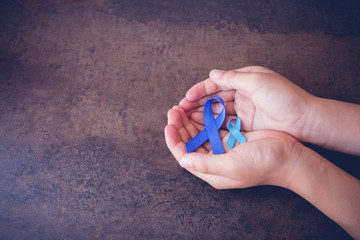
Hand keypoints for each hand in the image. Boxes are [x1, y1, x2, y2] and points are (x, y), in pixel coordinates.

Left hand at [164, 105, 301, 188]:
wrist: (289, 158)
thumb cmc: (262, 165)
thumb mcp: (232, 166)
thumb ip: (206, 164)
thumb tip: (182, 160)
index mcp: (211, 171)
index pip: (184, 155)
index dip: (174, 140)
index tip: (168, 124)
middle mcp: (214, 160)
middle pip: (190, 142)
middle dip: (180, 126)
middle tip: (174, 109)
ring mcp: (223, 148)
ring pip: (199, 132)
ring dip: (190, 120)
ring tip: (182, 106)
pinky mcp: (232, 137)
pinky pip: (213, 126)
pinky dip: (205, 117)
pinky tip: (200, 108)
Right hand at [179, 66, 314, 141]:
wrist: (304, 120)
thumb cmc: (283, 97)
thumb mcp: (257, 81)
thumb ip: (233, 78)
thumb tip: (212, 73)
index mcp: (245, 79)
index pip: (217, 83)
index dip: (200, 89)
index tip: (187, 97)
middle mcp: (242, 94)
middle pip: (214, 97)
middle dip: (197, 103)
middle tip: (181, 110)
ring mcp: (244, 110)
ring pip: (218, 111)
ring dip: (202, 114)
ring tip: (186, 119)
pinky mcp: (246, 124)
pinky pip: (226, 123)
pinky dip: (213, 124)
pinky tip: (201, 127)